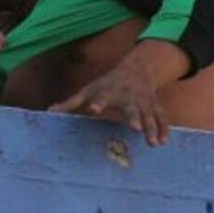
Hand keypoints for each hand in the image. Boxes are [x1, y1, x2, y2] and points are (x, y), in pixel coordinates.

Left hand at [49, 60, 169, 146]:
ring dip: (152, 128)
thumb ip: (71, 102)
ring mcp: (144, 102)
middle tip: (135, 129)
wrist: (137, 69)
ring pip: (149, 115)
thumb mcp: (88, 90)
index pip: (102, 97)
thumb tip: (49, 111)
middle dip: (134, 118)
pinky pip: (162, 118)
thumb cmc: (106, 83)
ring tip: (153, 143)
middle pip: (132, 108)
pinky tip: (164, 142)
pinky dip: (164, 129)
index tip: (93, 109)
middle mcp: (128, 97)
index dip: (98, 103)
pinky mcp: (155, 106)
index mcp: (110, 92)